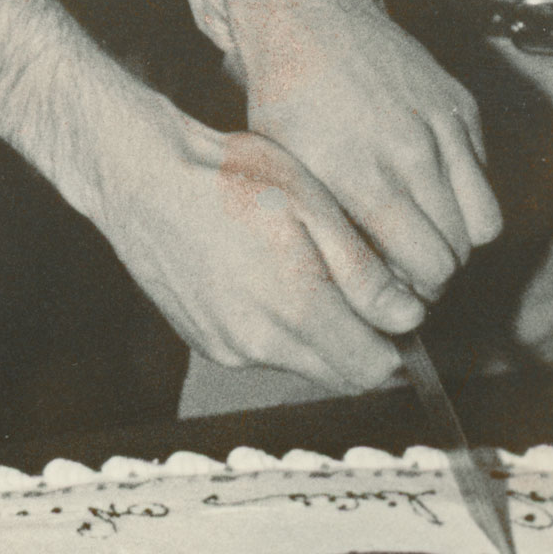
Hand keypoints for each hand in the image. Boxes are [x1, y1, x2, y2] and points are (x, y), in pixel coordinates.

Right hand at [90, 96, 421, 390]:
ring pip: (300, 363)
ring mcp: (228, 348)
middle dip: (363, 345)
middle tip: (365, 292)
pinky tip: (268, 276)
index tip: (399, 312)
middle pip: (340, 375)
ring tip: (309, 271)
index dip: (397, 346)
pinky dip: (279, 329)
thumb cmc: (231, 178)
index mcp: (297, 310)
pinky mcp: (204, 341)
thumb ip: (363, 271)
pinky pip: (261, 351)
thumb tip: (407, 318)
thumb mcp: (313, 206)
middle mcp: (261, 345)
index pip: (373, 369)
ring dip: (320, 335)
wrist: (145, 178)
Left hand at [220, 0, 500, 301]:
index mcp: (356, 173)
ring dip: (459, 241)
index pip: (422, 263)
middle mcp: (406, 149)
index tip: (395, 293)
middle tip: (410, 271)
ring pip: (483, 223)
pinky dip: (467, 197)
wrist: (312, 19)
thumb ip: (330, 231)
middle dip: (436, 275)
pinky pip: (486, 179)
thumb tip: (368, 295)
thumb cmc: (288, 103)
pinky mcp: (461, 106)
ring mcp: (440, 125)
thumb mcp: (289, 171)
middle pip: (455, 252)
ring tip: (426, 235)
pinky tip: (429, 189)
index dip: (414, 293)